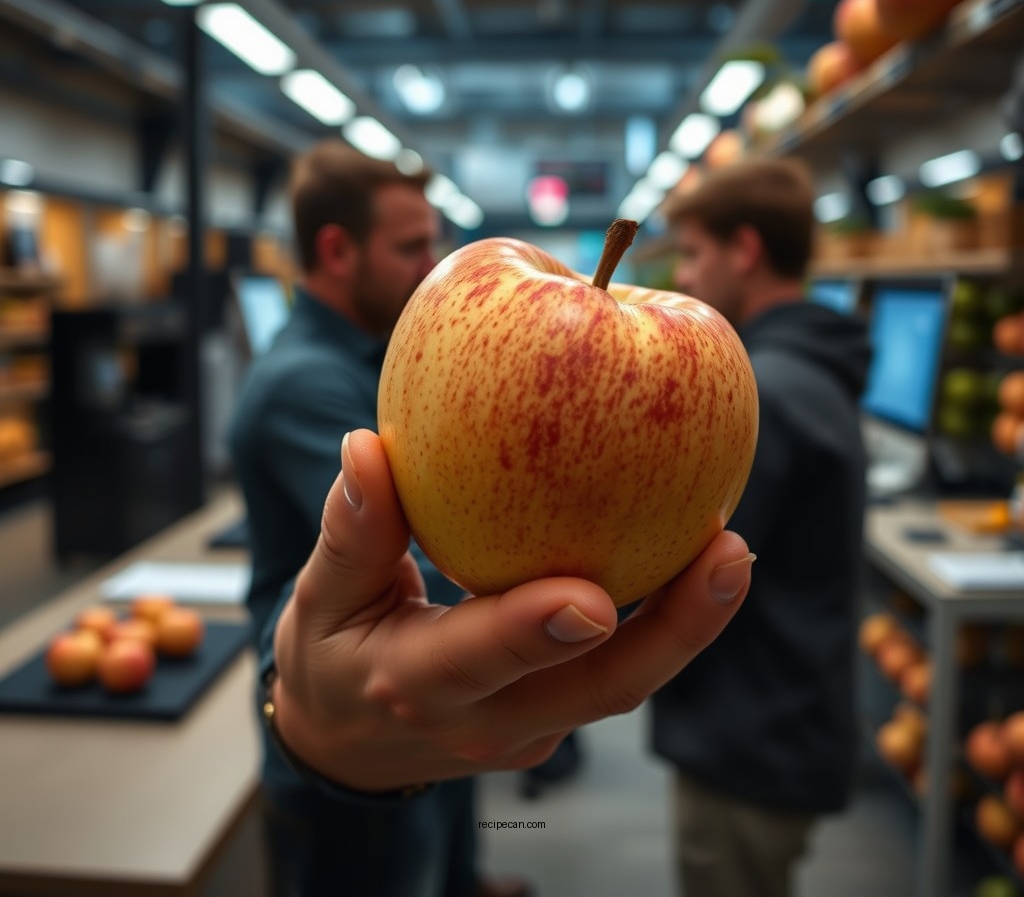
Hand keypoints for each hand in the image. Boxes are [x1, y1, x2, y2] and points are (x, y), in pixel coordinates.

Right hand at [271, 429, 752, 791]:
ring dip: (683, 627)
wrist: (346, 740)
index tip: (591, 599)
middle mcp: (484, 722)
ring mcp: (528, 729)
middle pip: (595, 689)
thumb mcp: (319, 596)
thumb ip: (350, 529)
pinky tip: (688, 555)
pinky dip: (657, 620)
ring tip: (731, 552)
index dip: (530, 631)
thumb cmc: (330, 655)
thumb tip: (366, 446)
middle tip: (729, 553)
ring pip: (618, 684)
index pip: (478, 661)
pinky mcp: (551, 716)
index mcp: (415, 686)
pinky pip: (610, 668)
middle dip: (672, 634)